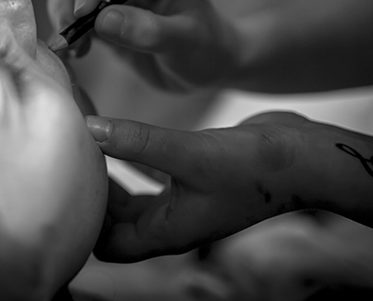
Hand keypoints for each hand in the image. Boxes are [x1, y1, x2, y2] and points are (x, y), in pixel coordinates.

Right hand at [47, 0, 236, 90]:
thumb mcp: (189, 41)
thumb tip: (104, 20)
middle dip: (68, 1)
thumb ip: (151, 31)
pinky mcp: (103, 21)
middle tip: (71, 37)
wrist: (209, 68)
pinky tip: (76, 55)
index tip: (83, 12)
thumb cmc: (208, 49)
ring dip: (62, 17)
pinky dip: (66, 33)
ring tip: (76, 49)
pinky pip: (72, 18)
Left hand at [85, 111, 312, 261]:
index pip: (108, 245)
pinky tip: (119, 136)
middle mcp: (172, 223)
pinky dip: (132, 161)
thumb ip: (139, 142)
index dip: (84, 224)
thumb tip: (90, 127)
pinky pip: (151, 178)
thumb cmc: (254, 167)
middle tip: (70, 158)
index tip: (66, 185)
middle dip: (91, 196)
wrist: (306, 158)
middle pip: (115, 222)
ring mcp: (183, 202)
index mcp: (168, 232)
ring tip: (86, 145)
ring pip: (132, 200)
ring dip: (110, 177)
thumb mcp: (190, 154)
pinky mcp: (193, 179)